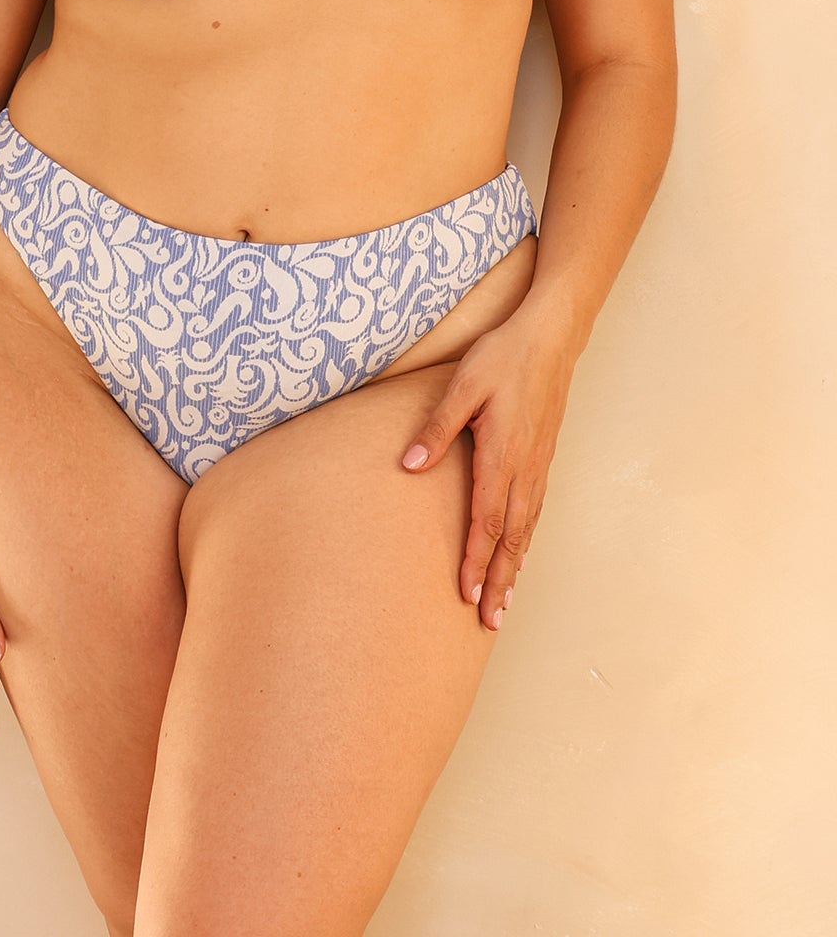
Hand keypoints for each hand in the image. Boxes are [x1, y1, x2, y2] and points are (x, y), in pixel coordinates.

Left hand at [400, 309, 577, 631]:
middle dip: (499, 581)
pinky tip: (520, 552)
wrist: (550, 336)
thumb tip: (409, 467)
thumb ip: (436, 429)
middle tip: (490, 622)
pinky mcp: (544, 455)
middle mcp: (524, 468)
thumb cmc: (503, 357)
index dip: (476, 561)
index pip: (487, 521)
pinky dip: (527, 539)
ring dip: (514, 567)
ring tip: (505, 602)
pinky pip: (536, 510)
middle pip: (511, 538)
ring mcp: (538, 463)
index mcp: (501, 455)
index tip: (467, 595)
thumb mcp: (461, 386)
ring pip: (527, 528)